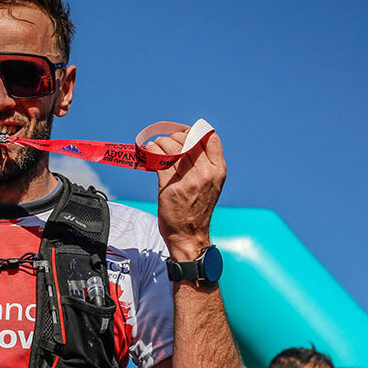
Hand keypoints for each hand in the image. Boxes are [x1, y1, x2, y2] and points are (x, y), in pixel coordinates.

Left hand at [147, 129, 225, 259]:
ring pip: (171, 147)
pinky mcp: (169, 186)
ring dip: (159, 142)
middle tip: (165, 143)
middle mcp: (205, 174)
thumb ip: (205, 165)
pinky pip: (158, 159)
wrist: (189, 235)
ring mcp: (188, 180)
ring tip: (154, 146)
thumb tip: (187, 142)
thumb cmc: (196, 209)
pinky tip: (148, 151)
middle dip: (173, 137)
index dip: (194, 131)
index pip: (210, 138)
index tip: (183, 134)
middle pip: (188, 140)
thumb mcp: (211, 185)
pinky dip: (151, 150)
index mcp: (218, 171)